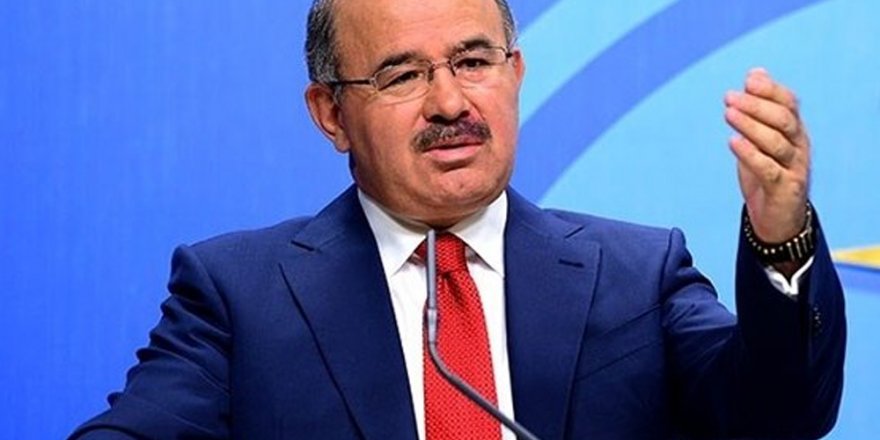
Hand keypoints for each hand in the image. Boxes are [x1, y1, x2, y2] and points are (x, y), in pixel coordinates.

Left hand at [724, 68, 809, 243]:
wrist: (778, 219)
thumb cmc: (767, 174)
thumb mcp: (762, 139)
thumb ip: (759, 109)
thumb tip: (755, 73)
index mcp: (795, 131)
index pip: (789, 103)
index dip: (770, 90)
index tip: (749, 80)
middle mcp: (799, 147)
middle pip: (784, 120)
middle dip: (756, 106)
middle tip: (729, 97)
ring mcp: (794, 168)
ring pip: (776, 142)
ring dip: (751, 126)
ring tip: (728, 114)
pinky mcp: (784, 189)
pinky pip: (768, 169)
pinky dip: (750, 155)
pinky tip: (733, 142)